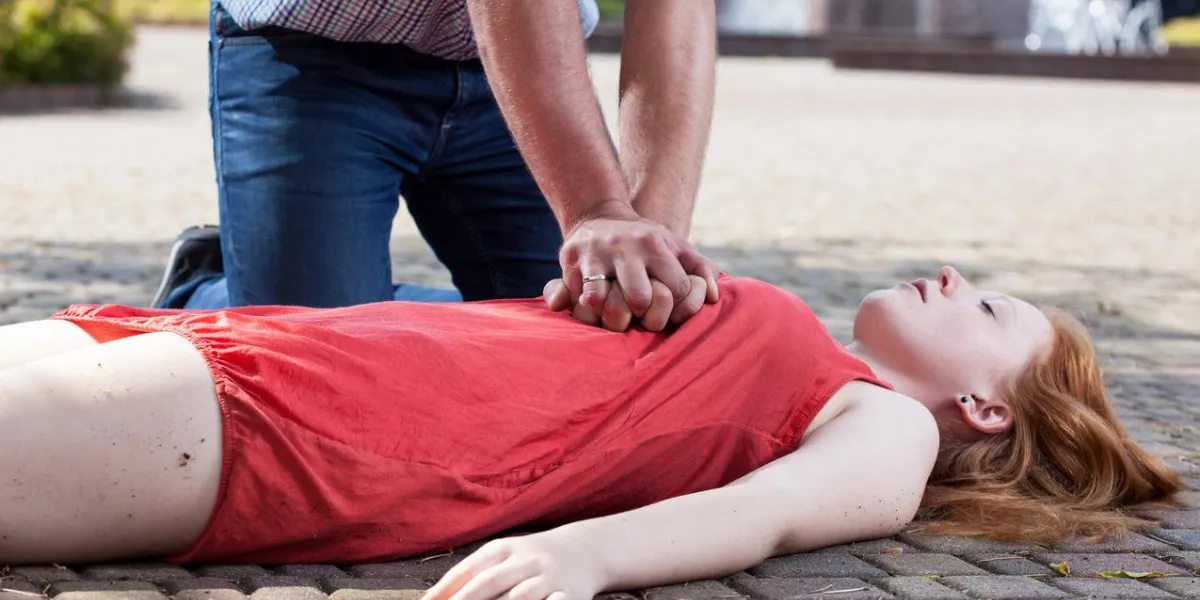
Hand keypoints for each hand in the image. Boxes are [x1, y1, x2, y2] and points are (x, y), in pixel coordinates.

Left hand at [421, 534, 602, 599]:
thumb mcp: (503, 556)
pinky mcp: (569, 595)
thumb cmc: (530, 558)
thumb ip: (470, 574)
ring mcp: (548, 578)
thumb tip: (432, 598)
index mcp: (504, 549)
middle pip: (491, 582)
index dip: (446, 589)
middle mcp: (526, 560)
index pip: (469, 569)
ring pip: (519, 597)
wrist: (585, 550)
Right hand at [558, 205, 719, 325]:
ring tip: (617, 314)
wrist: (597, 216)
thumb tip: (714, 296)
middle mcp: (626, 247)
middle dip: (643, 314)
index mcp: (654, 244)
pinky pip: (581, 299)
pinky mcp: (570, 261)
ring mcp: (597, 254)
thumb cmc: (644, 241)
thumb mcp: (675, 246)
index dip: (675, 306)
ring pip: (606, 303)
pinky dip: (588, 310)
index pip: (675, 288)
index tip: (668, 305)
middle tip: (640, 313)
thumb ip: (702, 269)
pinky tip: (596, 307)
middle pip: (640, 300)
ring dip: (612, 316)